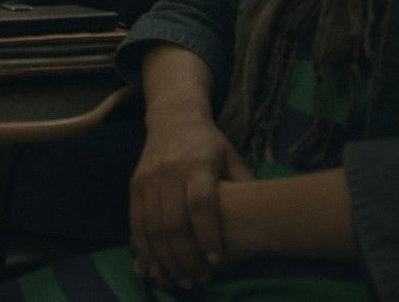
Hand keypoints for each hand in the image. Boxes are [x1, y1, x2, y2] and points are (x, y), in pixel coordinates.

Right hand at [128, 107, 253, 289]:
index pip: (200, 203)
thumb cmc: (209, 143)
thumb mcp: (232, 156)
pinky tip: (156, 269)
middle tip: (199, 280)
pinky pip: (135, 224)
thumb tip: (264, 217)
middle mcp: (169, 171)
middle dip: (186, 257)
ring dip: (165, 259)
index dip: (208, 235)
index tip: (217, 261)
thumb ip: (245, 185)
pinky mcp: (134, 185)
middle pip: (173, 222)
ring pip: (152, 227)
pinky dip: (144, 250)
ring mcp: (148, 179)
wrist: (173, 117)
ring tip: (180, 281)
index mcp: (197, 163)